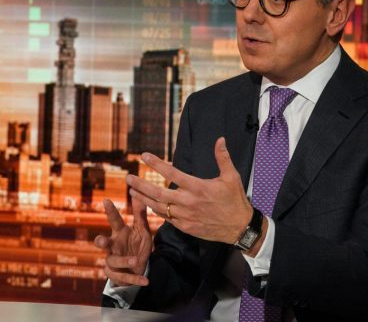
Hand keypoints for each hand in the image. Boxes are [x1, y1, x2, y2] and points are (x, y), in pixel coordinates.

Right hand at [93, 197, 151, 286]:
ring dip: (123, 260)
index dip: (110, 211)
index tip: (106, 200)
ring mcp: (112, 261)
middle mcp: (113, 246)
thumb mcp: (141, 230)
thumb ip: (140, 215)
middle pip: (103, 243)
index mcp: (119, 233)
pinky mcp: (115, 275)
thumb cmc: (136, 245)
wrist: (137, 268)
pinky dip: (135, 279)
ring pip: (113, 260)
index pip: (114, 220)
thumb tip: (139, 196)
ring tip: (135, 260)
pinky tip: (146, 281)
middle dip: (101, 241)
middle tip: (102, 240)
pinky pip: (124, 277)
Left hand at [127, 137, 251, 244]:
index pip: (172, 173)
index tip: (144, 156)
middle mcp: (188, 202)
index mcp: (198, 187)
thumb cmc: (235, 200)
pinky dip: (156, 210)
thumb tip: (220, 139)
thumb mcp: (232, 177)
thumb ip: (223, 157)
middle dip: (141, 184)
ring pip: (159, 207)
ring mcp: (185, 216)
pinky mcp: (186, 227)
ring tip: (132, 190)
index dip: (156, 163)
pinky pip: (166, 218)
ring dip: (144, 198)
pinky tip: (149, 205)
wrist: (239, 227)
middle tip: (128, 177)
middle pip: (158, 192)